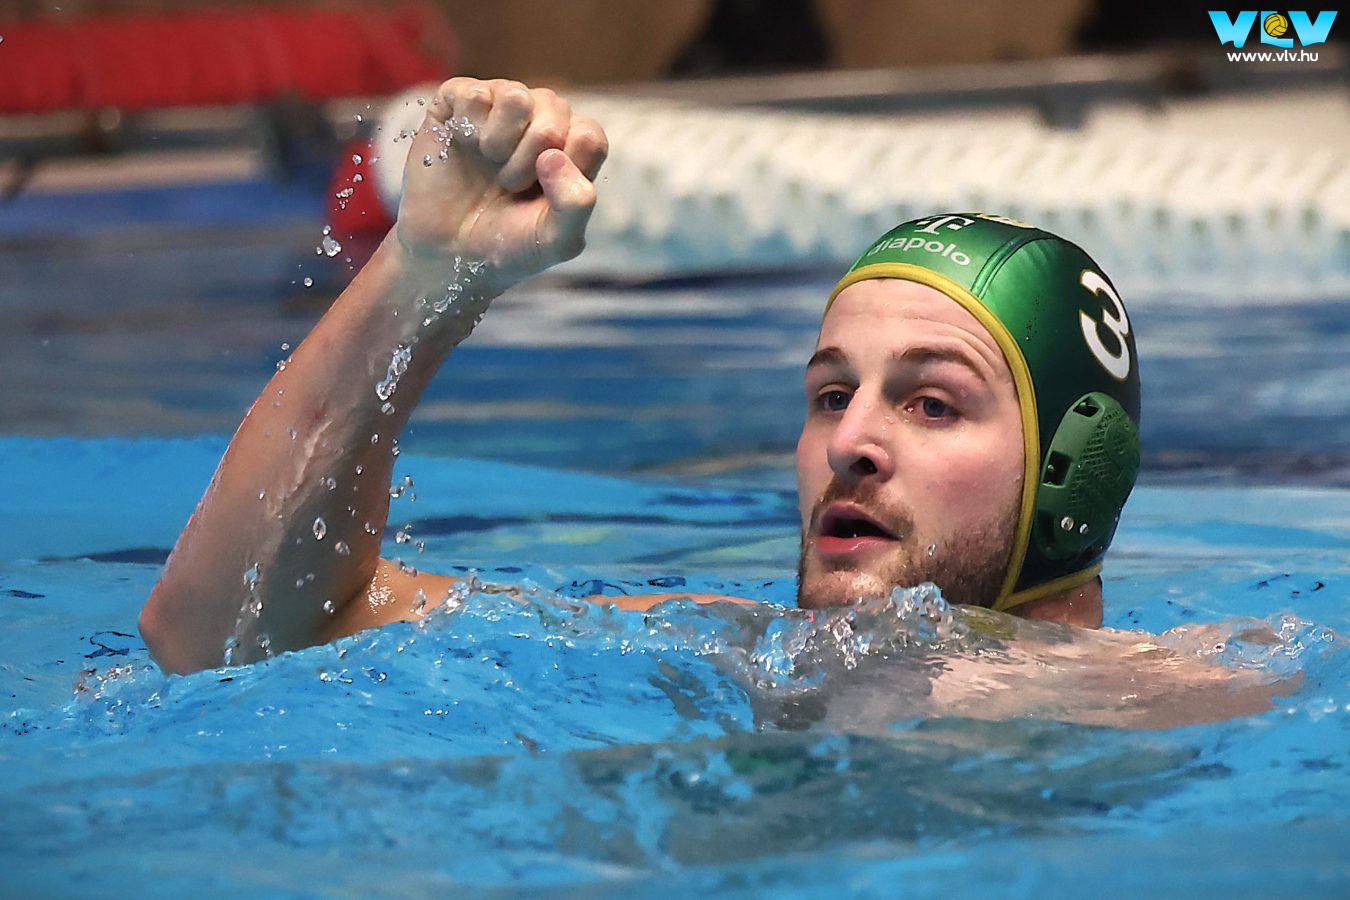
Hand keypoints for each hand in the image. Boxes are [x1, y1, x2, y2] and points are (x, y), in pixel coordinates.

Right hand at [392, 78, 606, 294]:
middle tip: (510, 184)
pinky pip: (474, 95)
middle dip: (528, 160)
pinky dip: (466, 129)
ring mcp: (502, 104)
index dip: (565, 169)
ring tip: (489, 162)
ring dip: (499, 141)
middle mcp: (542, 117)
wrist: (448, 250)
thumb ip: (576, 206)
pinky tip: (463, 147)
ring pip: (516, 97)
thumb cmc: (508, 242)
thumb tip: (553, 156)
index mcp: (573, 146)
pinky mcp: (461, 99)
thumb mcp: (556, 241)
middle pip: (555, 111)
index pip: (589, 136)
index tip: (541, 195)